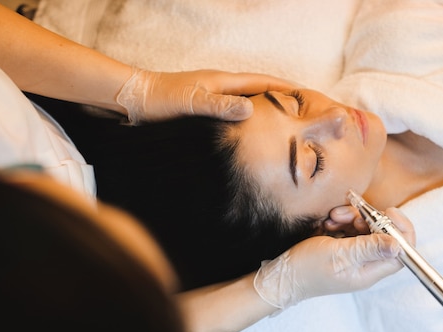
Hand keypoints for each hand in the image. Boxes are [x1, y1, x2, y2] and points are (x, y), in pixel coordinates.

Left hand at [116, 68, 296, 123]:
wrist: (132, 101)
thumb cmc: (160, 100)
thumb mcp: (191, 103)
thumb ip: (219, 106)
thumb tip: (251, 110)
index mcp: (222, 81)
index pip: (264, 82)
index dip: (287, 88)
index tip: (310, 96)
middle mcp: (221, 89)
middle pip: (259, 93)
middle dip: (282, 102)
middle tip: (303, 116)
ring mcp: (212, 101)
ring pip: (246, 107)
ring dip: (265, 115)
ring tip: (284, 130)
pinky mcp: (203, 114)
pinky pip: (232, 118)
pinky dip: (246, 125)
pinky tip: (249, 139)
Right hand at [254, 207, 414, 308]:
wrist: (281, 275)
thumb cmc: (306, 268)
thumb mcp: (339, 255)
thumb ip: (369, 248)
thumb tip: (399, 245)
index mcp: (369, 272)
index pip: (401, 252)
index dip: (400, 230)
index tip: (388, 212)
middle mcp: (365, 265)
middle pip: (382, 236)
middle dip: (368, 219)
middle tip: (349, 214)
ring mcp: (353, 257)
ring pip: (365, 229)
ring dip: (351, 218)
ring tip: (332, 218)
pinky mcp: (341, 249)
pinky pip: (350, 229)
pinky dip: (341, 222)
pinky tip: (327, 223)